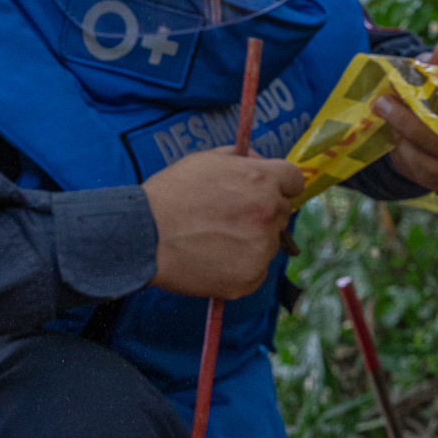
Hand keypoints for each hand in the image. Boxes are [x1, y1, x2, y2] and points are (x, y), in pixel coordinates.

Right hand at [142, 148, 304, 298]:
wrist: (142, 236)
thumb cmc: (170, 194)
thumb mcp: (205, 160)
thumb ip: (241, 159)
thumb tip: (260, 163)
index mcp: (262, 180)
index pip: (295, 180)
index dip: (279, 184)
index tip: (265, 191)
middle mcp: (269, 213)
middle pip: (282, 212)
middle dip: (263, 213)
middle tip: (229, 218)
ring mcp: (261, 249)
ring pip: (269, 243)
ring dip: (252, 241)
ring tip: (214, 240)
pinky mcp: (249, 278)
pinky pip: (256, 271)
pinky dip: (241, 267)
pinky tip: (214, 259)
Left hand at [376, 37, 437, 192]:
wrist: (427, 123)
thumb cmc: (437, 96)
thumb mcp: (437, 75)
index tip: (412, 86)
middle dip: (408, 121)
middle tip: (382, 102)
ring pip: (429, 159)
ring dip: (402, 138)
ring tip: (387, 119)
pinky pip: (419, 172)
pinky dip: (403, 155)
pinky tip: (395, 140)